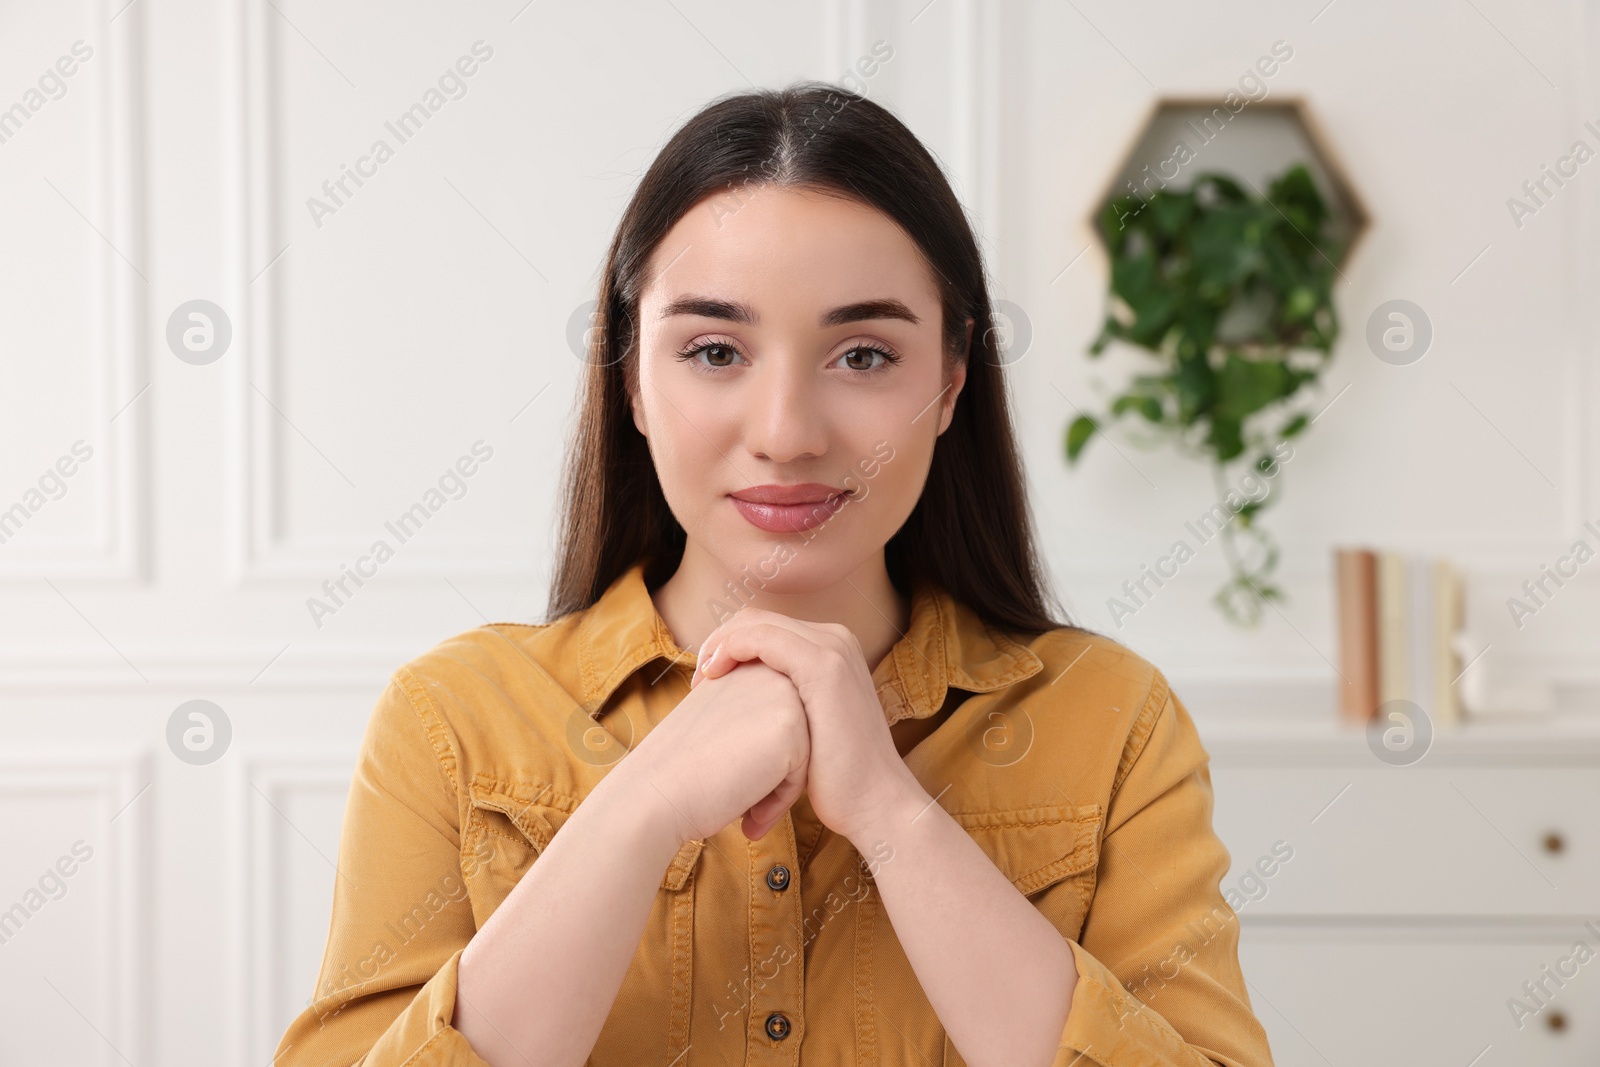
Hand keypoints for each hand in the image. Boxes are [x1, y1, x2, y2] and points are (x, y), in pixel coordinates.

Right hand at [621, 659, 809, 844]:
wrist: (655, 794)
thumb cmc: (679, 769)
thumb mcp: (718, 725)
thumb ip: (750, 716)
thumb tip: (777, 741)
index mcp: (748, 668)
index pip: (775, 725)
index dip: (752, 760)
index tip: (723, 779)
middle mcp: (768, 673)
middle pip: (794, 737)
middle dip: (770, 774)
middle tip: (737, 799)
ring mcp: (783, 696)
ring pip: (802, 754)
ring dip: (775, 789)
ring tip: (745, 812)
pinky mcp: (793, 727)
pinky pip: (803, 771)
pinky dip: (779, 800)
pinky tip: (750, 817)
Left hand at [690, 608, 923, 845]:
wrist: (876, 804)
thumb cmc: (838, 777)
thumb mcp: (807, 725)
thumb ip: (784, 701)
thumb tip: (743, 703)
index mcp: (833, 649)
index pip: (767, 626)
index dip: (730, 644)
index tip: (706, 680)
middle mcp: (836, 640)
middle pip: (759, 617)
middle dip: (720, 640)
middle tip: (699, 677)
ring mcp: (832, 649)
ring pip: (756, 622)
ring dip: (720, 644)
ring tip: (701, 679)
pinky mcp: (823, 666)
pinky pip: (761, 638)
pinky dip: (730, 649)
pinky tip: (712, 676)